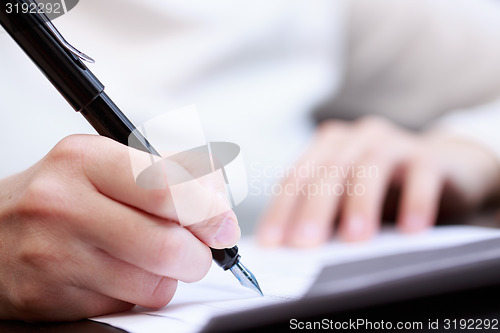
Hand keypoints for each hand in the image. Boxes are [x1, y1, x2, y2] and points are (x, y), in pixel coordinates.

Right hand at [0, 135, 239, 320]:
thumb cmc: (66, 194)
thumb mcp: (110, 163)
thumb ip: (173, 174)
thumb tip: (220, 207)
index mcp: (85, 159)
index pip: (167, 189)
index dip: (209, 213)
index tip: (224, 226)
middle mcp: (63, 204)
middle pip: (168, 247)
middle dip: (198, 256)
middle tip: (197, 250)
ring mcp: (52, 255)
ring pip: (153, 285)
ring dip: (167, 276)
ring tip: (147, 257)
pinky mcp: (47, 298)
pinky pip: (125, 306)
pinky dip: (136, 293)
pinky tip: (117, 273)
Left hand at [257, 116, 499, 246]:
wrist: (444, 167)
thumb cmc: (383, 189)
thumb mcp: (347, 197)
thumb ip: (323, 214)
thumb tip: (290, 250)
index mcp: (327, 146)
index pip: (296, 178)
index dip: (282, 210)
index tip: (272, 244)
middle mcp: (356, 138)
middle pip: (328, 171)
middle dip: (313, 209)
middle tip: (304, 244)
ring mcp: (393, 142)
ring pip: (369, 167)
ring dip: (360, 205)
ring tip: (354, 240)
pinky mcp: (429, 155)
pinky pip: (421, 177)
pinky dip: (415, 202)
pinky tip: (412, 230)